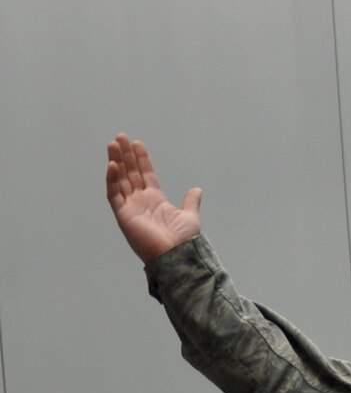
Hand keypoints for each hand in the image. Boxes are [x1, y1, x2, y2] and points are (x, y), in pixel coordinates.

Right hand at [106, 135, 201, 261]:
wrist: (178, 255)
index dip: (141, 159)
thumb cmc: (184, 240)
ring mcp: (130, 207)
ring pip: (120, 180)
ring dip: (116, 162)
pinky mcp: (123, 215)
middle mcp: (141, 201)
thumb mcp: (190, 216)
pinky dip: (112, 180)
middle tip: (121, 137)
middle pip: (130, 173)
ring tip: (113, 144)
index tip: (137, 144)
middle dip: (125, 155)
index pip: (145, 174)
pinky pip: (113, 194)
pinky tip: (112, 165)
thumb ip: (190, 202)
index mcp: (155, 200)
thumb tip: (196, 190)